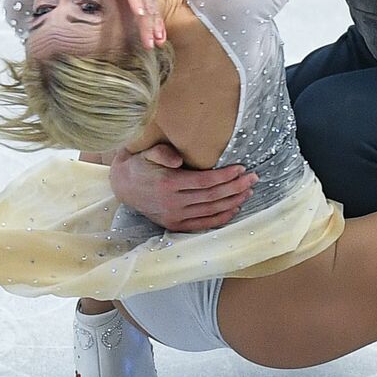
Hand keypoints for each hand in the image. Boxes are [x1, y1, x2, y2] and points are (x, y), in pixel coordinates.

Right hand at [109, 143, 257, 231]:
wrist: (122, 185)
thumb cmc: (140, 164)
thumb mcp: (147, 152)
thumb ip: (162, 153)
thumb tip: (178, 159)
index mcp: (168, 183)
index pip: (205, 181)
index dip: (226, 176)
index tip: (242, 168)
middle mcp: (173, 202)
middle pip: (212, 196)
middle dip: (236, 187)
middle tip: (253, 178)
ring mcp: (174, 216)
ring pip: (211, 210)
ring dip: (233, 201)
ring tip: (248, 191)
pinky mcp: (174, 225)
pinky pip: (203, 223)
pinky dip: (221, 217)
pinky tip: (234, 209)